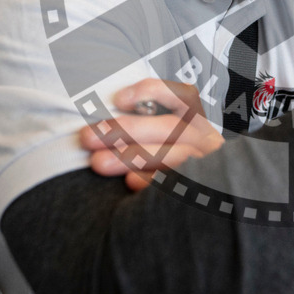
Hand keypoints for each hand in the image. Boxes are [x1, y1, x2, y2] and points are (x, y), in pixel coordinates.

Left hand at [79, 78, 223, 190]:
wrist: (202, 200)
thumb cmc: (168, 161)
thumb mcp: (164, 137)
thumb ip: (144, 125)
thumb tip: (102, 120)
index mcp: (197, 120)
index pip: (183, 96)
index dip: (152, 92)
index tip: (118, 100)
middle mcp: (205, 139)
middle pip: (169, 127)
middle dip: (126, 129)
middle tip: (88, 137)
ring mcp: (205, 165)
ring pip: (172, 155)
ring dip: (132, 157)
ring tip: (98, 162)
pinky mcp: (198, 190)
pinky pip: (176, 184)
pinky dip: (153, 181)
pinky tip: (130, 182)